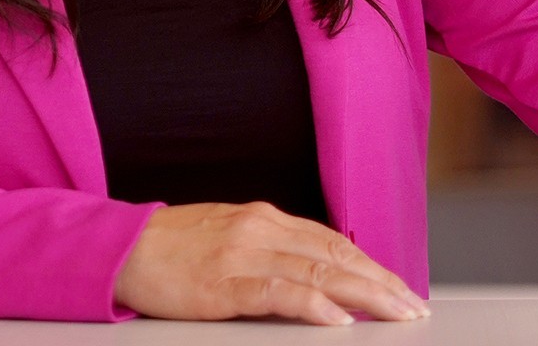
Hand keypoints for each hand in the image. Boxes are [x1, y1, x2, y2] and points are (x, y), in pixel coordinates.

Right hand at [113, 201, 428, 324]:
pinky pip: (276, 293)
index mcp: (263, 218)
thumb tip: (316, 274)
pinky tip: (336, 319)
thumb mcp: (230, 236)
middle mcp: (260, 228)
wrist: (124, 247)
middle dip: (380, 282)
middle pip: (334, 254)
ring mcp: (242, 253)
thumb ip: (271, 250)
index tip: (400, 286)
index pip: (331, 241)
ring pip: (316, 272)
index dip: (370, 265)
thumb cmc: (174, 248)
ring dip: (363, 294)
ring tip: (395, 312)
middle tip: (414, 306)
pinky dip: (312, 305)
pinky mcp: (222, 283)